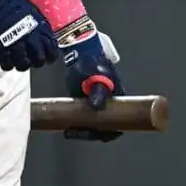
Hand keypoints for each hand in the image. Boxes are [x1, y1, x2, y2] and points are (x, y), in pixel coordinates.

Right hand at [0, 0, 59, 71]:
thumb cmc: (12, 4)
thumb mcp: (33, 11)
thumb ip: (40, 25)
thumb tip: (45, 34)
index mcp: (40, 29)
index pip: (52, 50)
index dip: (50, 55)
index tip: (48, 56)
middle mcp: (30, 39)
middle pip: (39, 61)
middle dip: (37, 61)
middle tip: (33, 59)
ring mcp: (16, 46)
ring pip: (24, 66)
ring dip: (22, 64)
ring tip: (19, 60)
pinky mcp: (1, 50)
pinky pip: (7, 65)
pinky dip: (8, 65)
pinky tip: (7, 60)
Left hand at [58, 17, 124, 141]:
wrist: (81, 52)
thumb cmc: (92, 62)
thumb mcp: (96, 75)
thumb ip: (97, 91)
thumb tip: (96, 106)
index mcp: (118, 100)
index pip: (117, 124)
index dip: (107, 132)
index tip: (93, 133)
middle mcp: (110, 105)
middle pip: (104, 128)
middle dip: (91, 132)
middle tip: (75, 132)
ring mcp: (98, 105)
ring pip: (94, 125)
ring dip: (83, 130)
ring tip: (70, 131)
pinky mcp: (87, 103)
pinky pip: (85, 119)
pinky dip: (77, 124)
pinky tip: (67, 125)